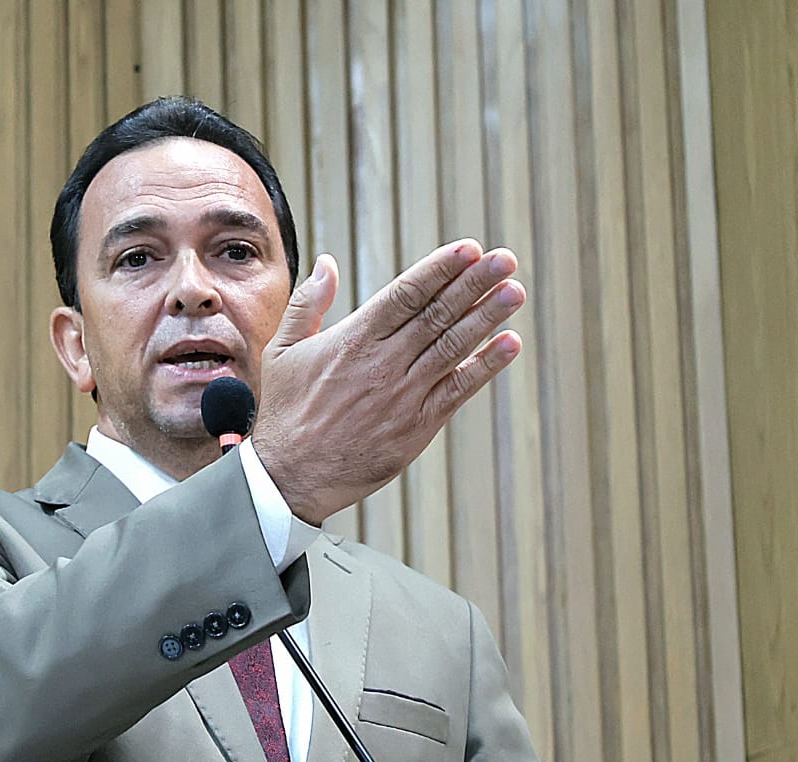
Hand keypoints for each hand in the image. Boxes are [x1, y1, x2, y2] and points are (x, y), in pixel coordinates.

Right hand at [250, 240, 523, 524]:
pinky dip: (485, 366)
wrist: (292, 477)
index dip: (440, 269)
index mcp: (352, 341)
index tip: (469, 249)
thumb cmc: (286, 413)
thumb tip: (327, 263)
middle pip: (437, 315)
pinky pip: (458, 390)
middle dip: (475, 284)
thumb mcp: (283, 350)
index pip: (406, 294)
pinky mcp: (417, 427)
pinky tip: (509, 344)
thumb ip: (308, 303)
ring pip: (453, 347)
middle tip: (506, 258)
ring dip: (487, 317)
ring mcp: (404, 396)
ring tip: (514, 291)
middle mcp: (383, 364)